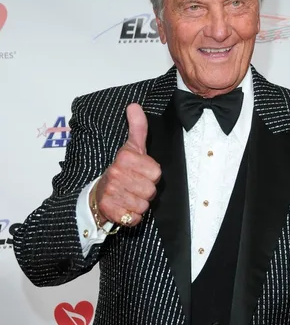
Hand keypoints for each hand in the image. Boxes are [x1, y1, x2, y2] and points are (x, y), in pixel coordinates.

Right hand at [91, 103, 160, 226]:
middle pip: (151, 190)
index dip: (151, 175)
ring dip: (139, 203)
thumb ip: (137, 128)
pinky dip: (133, 216)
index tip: (139, 173)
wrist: (98, 195)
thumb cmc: (120, 171)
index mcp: (124, 159)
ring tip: (129, 196)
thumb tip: (135, 106)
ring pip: (144, 205)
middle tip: (134, 186)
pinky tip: (125, 207)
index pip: (156, 173)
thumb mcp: (131, 148)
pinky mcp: (111, 211)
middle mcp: (116, 174)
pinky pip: (136, 218)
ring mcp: (113, 193)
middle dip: (145, 191)